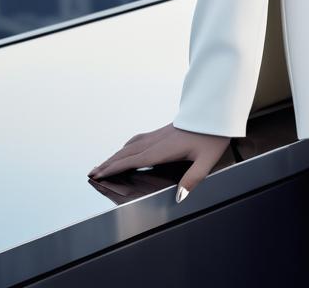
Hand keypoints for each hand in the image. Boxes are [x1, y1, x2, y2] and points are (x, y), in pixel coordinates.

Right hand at [88, 122, 230, 200]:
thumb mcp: (207, 159)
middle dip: (108, 163)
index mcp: (164, 149)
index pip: (134, 160)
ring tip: (103, 163)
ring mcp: (159, 134)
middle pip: (127, 153)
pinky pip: (139, 140)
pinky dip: (127, 147)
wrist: (216, 110)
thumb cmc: (213, 135)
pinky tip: (126, 149)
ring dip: (115, 155)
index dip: (115, 168)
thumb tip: (179, 197)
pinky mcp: (164, 131)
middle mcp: (157, 140)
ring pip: (132, 145)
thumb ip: (193, 178)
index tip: (99, 175)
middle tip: (92, 173)